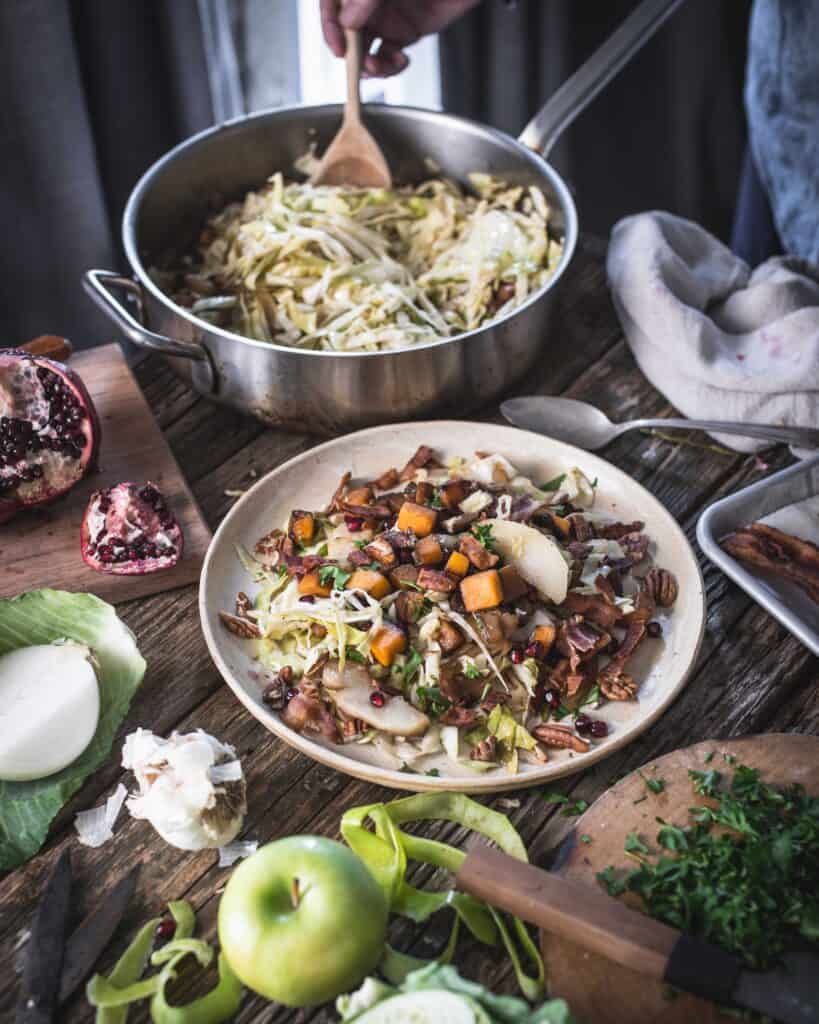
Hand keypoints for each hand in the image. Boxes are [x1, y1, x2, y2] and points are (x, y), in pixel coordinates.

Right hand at [320, 0, 479, 76]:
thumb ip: (365, 0)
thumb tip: (346, 23)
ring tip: (378, 67)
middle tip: (361, 65)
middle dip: (352, 53)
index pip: (332, 7)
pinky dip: (392, 65)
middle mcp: (369, 3)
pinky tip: (399, 61)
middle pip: (348, 33)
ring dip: (371, 64)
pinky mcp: (407, 33)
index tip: (338, 49)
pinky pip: (391, 56)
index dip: (330, 29)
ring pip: (368, 49)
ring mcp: (388, 18)